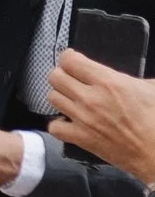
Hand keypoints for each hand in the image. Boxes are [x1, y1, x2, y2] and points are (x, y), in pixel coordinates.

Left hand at [48, 51, 154, 184]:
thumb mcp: (151, 89)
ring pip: (52, 98)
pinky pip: (54, 127)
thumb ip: (133, 79)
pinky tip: (69, 121)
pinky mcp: (80, 138)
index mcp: (108, 81)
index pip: (69, 60)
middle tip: (71, 79)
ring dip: (60, 96)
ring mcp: (82, 118)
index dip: (68, 58)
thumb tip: (127, 78)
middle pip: (55, 77)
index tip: (72, 60)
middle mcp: (90, 98)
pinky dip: (58, 124)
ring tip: (71, 99)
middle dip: (61, 75)